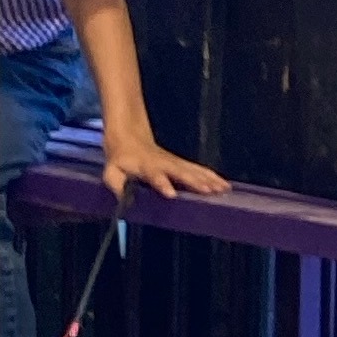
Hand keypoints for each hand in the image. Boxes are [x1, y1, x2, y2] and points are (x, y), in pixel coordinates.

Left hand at [102, 132, 228, 203]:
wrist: (129, 137)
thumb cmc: (120, 159)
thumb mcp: (111, 171)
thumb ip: (116, 184)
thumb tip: (124, 199)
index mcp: (145, 166)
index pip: (154, 175)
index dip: (162, 183)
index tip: (171, 194)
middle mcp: (164, 164)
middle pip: (181, 172)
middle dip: (195, 181)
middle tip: (208, 191)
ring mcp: (175, 162)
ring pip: (194, 170)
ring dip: (209, 180)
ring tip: (223, 189)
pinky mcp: (182, 163)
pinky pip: (199, 170)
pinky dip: (213, 176)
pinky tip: (225, 184)